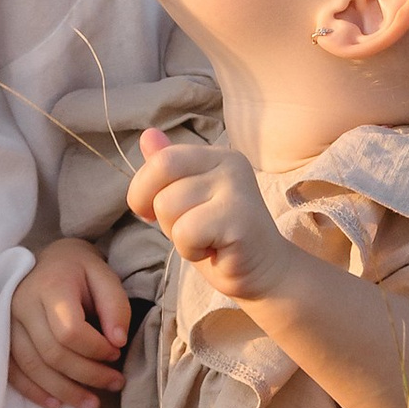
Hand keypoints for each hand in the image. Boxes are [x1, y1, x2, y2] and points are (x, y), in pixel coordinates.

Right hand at [9, 238, 130, 407]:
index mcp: (50, 285)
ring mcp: (6, 322)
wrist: (48, 262)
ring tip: (92, 405)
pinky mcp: (0, 337)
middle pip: (52, 353)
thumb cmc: (79, 272)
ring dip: (64, 391)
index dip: (96, 349)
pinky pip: (13, 372)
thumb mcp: (105, 276)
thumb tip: (117, 342)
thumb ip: (116, 306)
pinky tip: (57, 404)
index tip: (116, 352)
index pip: (70, 330)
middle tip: (115, 383)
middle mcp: (22, 303)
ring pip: (32, 367)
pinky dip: (34, 392)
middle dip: (88, 375)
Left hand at [125, 128, 289, 303]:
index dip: (143, 189)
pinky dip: (190, 250)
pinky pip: (185, 231)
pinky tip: (215, 251)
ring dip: (178, 235)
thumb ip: (168, 170)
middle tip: (186, 230)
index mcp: (216, 156)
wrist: (265, 274)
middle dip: (160, 211)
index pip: (160, 158)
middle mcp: (228, 163)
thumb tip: (147, 134)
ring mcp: (236, 187)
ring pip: (168, 205)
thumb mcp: (187, 201)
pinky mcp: (238, 217)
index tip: (154, 212)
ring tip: (207, 240)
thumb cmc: (220, 239)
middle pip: (161, 173)